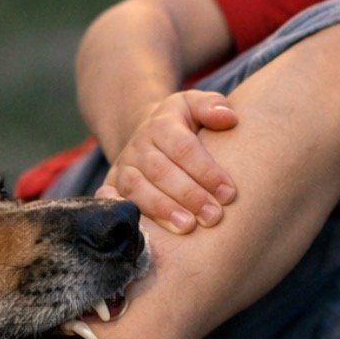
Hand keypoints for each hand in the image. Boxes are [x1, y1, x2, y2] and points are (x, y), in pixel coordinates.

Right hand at [99, 90, 237, 232]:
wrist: (145, 138)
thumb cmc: (181, 128)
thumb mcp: (194, 107)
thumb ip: (212, 106)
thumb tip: (229, 119)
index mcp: (161, 125)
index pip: (183, 148)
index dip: (206, 171)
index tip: (228, 194)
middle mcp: (137, 146)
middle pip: (160, 171)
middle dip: (188, 195)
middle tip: (213, 217)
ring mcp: (122, 168)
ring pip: (137, 189)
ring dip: (162, 210)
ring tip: (187, 227)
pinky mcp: (111, 187)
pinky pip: (110, 200)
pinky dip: (121, 213)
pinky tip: (142, 232)